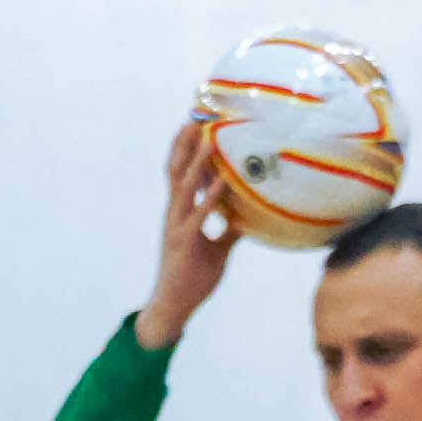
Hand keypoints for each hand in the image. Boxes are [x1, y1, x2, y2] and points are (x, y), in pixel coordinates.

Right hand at [137, 119, 238, 350]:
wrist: (174, 305)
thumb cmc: (194, 277)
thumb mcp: (218, 249)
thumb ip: (229, 230)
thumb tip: (247, 218)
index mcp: (180, 212)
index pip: (180, 172)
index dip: (185, 148)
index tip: (193, 123)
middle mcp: (175, 213)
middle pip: (175, 169)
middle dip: (184, 142)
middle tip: (195, 115)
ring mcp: (177, 225)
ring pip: (183, 185)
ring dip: (196, 161)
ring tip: (208, 137)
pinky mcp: (183, 241)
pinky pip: (199, 214)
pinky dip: (211, 196)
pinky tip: (222, 181)